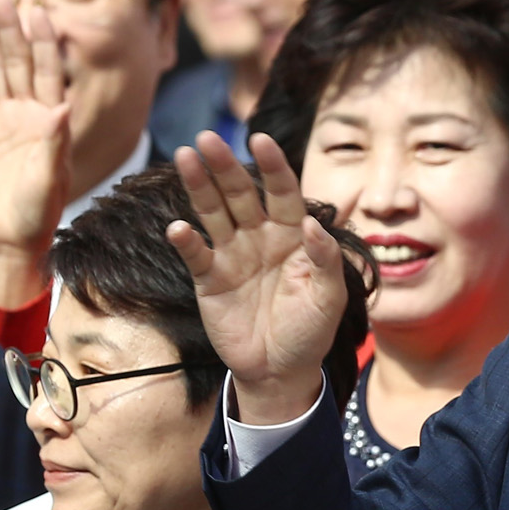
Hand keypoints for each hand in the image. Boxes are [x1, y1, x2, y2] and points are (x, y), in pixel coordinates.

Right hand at [0, 0, 71, 270]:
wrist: (12, 234)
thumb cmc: (37, 213)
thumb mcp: (49, 181)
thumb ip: (55, 144)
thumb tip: (65, 105)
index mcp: (51, 120)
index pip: (48, 72)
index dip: (43, 43)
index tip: (37, 12)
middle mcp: (29, 113)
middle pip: (18, 63)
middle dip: (11, 30)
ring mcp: (4, 119)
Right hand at [167, 132, 347, 423]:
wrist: (281, 371)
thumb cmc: (310, 331)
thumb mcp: (330, 297)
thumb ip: (325, 258)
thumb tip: (313, 222)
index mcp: (293, 234)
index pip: (282, 191)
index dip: (272, 166)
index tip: (261, 140)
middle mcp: (260, 237)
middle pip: (240, 193)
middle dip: (225, 165)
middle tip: (207, 138)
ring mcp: (232, 255)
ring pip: (213, 212)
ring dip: (199, 186)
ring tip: (184, 157)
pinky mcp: (209, 279)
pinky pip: (196, 254)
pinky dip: (186, 241)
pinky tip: (179, 228)